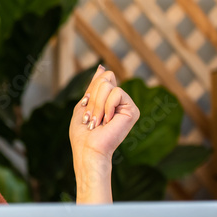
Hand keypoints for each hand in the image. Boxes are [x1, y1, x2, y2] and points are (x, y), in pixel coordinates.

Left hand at [68, 65, 138, 202]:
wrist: (88, 149)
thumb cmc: (83, 133)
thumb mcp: (84, 104)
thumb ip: (94, 87)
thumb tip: (102, 67)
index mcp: (108, 100)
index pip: (102, 78)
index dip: (91, 89)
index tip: (86, 106)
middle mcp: (120, 101)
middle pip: (105, 79)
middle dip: (92, 98)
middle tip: (91, 118)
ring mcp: (127, 105)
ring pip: (107, 85)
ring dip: (96, 105)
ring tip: (97, 122)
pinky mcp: (133, 110)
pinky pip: (117, 92)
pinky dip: (106, 106)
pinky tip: (107, 121)